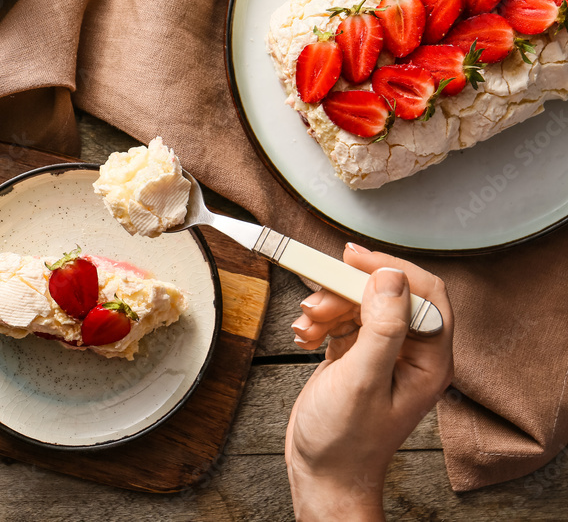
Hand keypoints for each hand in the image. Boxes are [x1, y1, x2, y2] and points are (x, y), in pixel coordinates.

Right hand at [285, 244, 453, 520]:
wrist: (322, 474)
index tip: (353, 258)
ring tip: (307, 325)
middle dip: (347, 290)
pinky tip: (305, 336)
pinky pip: (341, 319)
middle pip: (385, 294)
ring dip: (328, 306)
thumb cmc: (346, 443)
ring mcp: (382, 354)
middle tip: (318, 295)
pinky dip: (320, 321)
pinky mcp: (355, 356)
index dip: (390, 269)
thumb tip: (392, 279)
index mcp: (428, 359)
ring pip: (359, 304)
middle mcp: (410, 353)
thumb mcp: (362, 382)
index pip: (424, 293)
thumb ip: (382, 329)